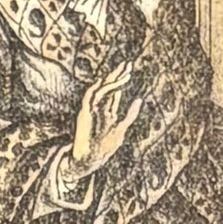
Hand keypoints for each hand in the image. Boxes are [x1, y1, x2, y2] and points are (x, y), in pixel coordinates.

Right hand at [69, 60, 143, 176]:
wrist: (89, 160)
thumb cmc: (104, 148)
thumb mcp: (122, 129)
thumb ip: (130, 115)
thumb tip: (139, 99)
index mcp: (106, 111)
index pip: (114, 91)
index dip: (121, 80)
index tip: (129, 70)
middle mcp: (97, 108)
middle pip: (108, 87)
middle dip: (117, 75)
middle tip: (127, 63)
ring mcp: (90, 110)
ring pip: (100, 89)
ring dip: (111, 80)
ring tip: (123, 72)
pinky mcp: (83, 114)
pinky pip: (89, 98)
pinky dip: (96, 90)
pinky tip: (104, 81)